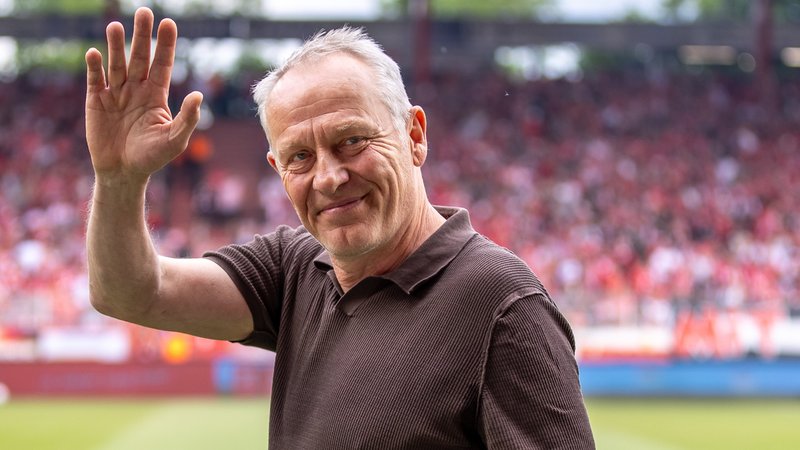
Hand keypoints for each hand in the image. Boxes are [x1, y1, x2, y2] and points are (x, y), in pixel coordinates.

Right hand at [85, 7, 201, 184]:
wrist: (123, 173)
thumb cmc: (152, 158)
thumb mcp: (175, 140)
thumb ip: (187, 118)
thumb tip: (199, 96)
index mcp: (156, 95)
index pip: (163, 65)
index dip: (165, 45)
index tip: (168, 24)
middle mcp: (136, 89)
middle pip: (140, 57)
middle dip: (142, 36)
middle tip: (144, 12)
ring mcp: (116, 93)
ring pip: (117, 64)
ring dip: (116, 46)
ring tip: (115, 26)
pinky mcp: (96, 101)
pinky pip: (96, 80)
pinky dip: (94, 67)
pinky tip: (94, 53)